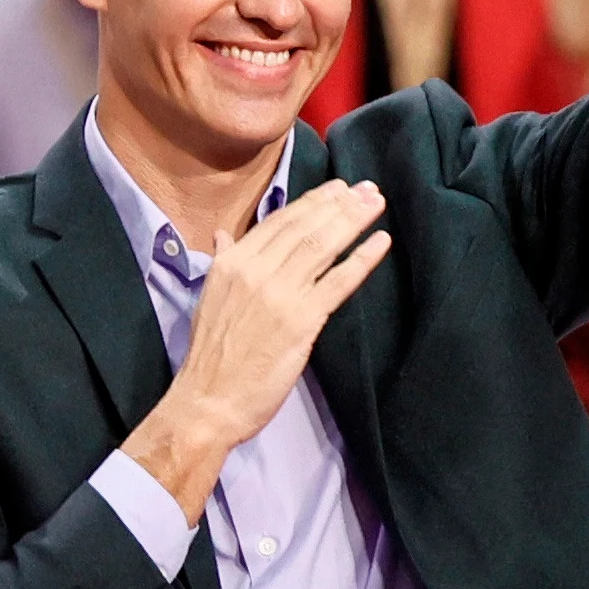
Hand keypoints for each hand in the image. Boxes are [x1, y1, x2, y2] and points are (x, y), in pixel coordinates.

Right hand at [123, 181, 390, 512]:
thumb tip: (224, 234)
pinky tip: (380, 243)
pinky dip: (362, 260)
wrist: (208, 400)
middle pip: (305, 228)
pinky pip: (338, 283)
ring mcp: (280, 294)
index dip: (312, 202)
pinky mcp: (302, 321)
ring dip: (353, 221)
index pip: (279, 222)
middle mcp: (256, 271)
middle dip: (339, 204)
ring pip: (322, 246)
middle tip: (367, 188)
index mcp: (232, 263)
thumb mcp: (209, 298)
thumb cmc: (210, 357)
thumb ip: (223, 261)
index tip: (336, 189)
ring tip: (376, 203)